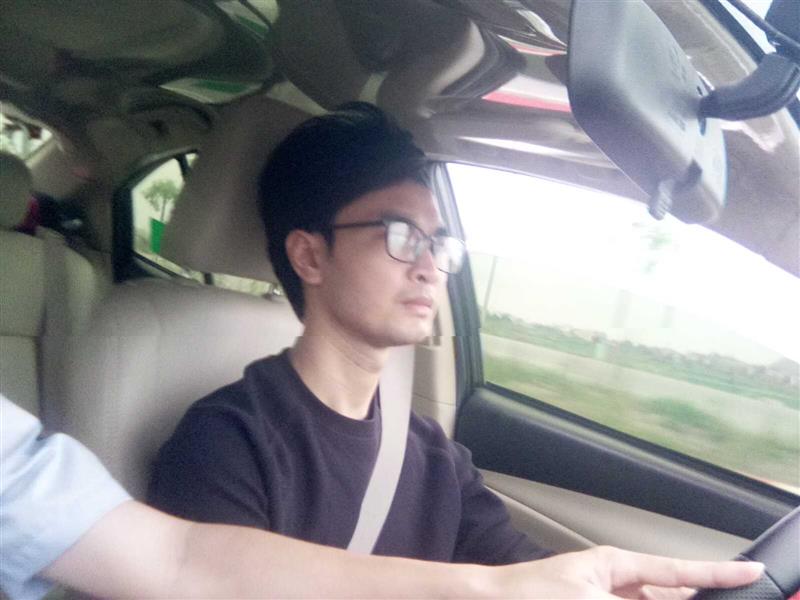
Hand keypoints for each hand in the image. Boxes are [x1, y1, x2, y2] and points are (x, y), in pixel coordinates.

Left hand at [490, 546, 763, 598]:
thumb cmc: (529, 593)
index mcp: (614, 566)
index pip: (675, 570)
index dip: (715, 573)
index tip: (749, 571)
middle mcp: (611, 583)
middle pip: (665, 594)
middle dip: (693, 598)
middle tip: (728, 597)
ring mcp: (600, 599)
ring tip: (700, 599)